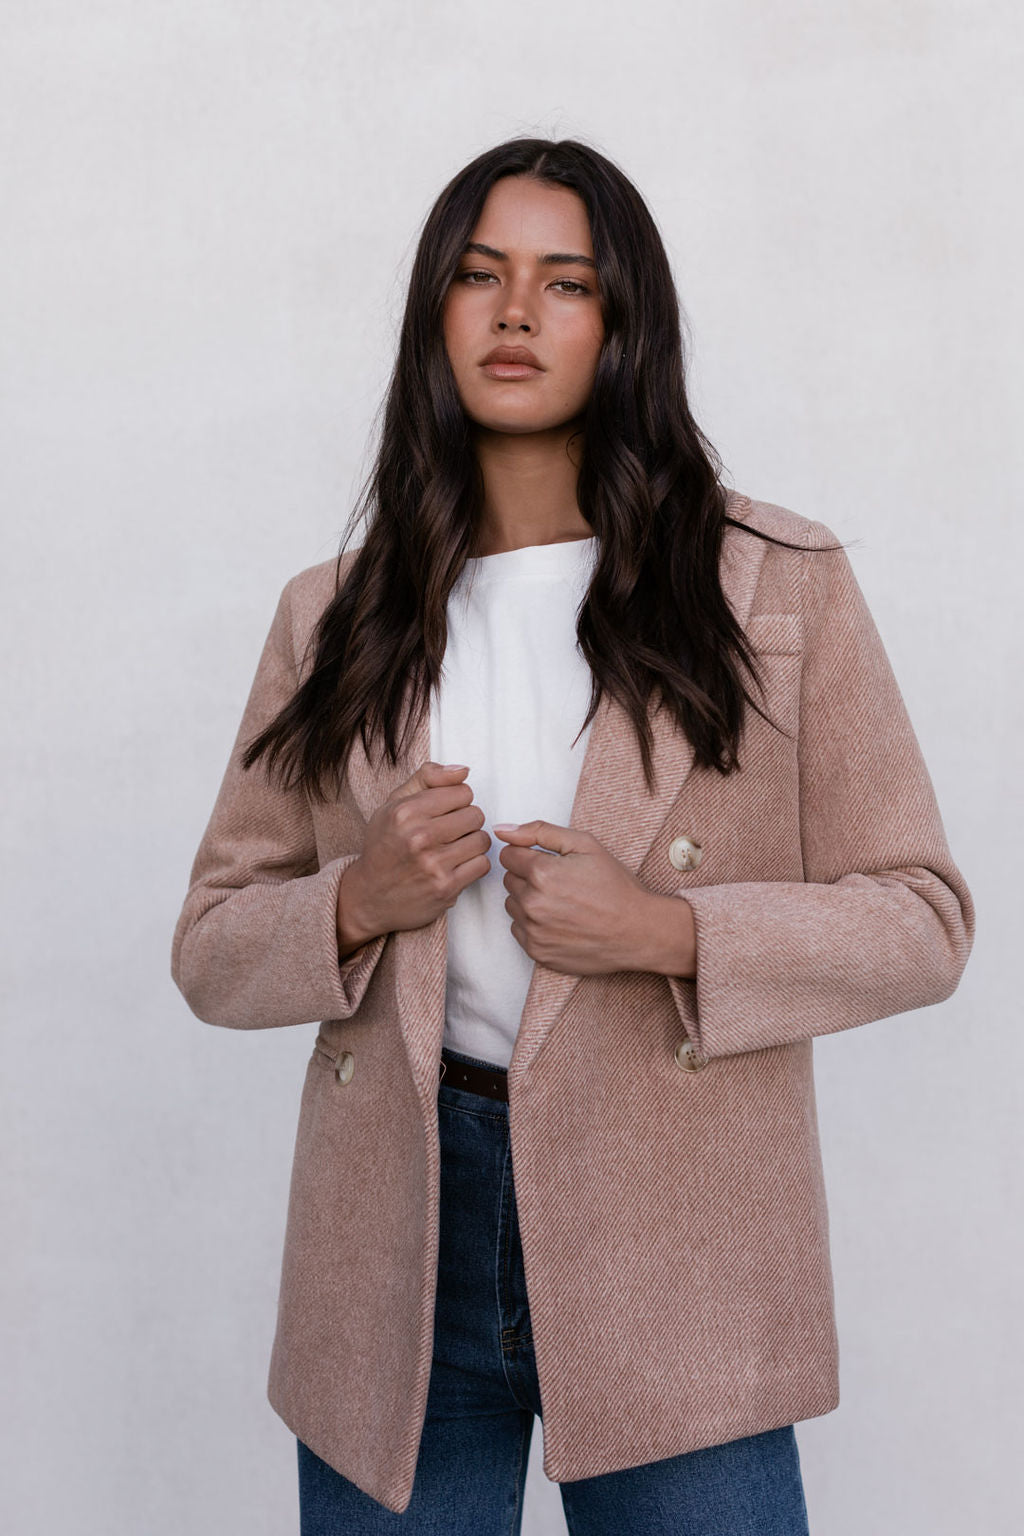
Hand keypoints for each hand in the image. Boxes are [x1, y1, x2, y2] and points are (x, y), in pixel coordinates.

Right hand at [337, 762, 490, 948]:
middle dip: (466, 821)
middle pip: (476, 814)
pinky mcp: (446, 888)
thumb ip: (426, 778)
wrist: (370, 896)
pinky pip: (482, 864)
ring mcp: (433, 864)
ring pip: (482, 839)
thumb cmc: (385, 847)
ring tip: (454, 847)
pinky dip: (474, 864)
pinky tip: (457, 864)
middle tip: (450, 831)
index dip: (457, 800)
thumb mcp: (394, 804)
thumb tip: (463, 770)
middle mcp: (419, 837)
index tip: (445, 811)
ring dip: (472, 843)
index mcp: (405, 812)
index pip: (462, 791)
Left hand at [493, 819, 675, 975]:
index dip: (528, 855)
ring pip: (512, 905)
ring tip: (561, 903)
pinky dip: (534, 925)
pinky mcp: (537, 951)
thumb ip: (539, 831)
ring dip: (528, 901)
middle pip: (509, 880)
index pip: (508, 855)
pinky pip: (519, 930)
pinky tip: (560, 922)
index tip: (549, 863)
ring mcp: (533, 930)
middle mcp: (532, 903)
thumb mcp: (584, 844)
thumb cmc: (615, 886)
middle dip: (529, 877)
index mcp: (541, 873)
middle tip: (561, 883)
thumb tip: (502, 829)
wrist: (637, 930)